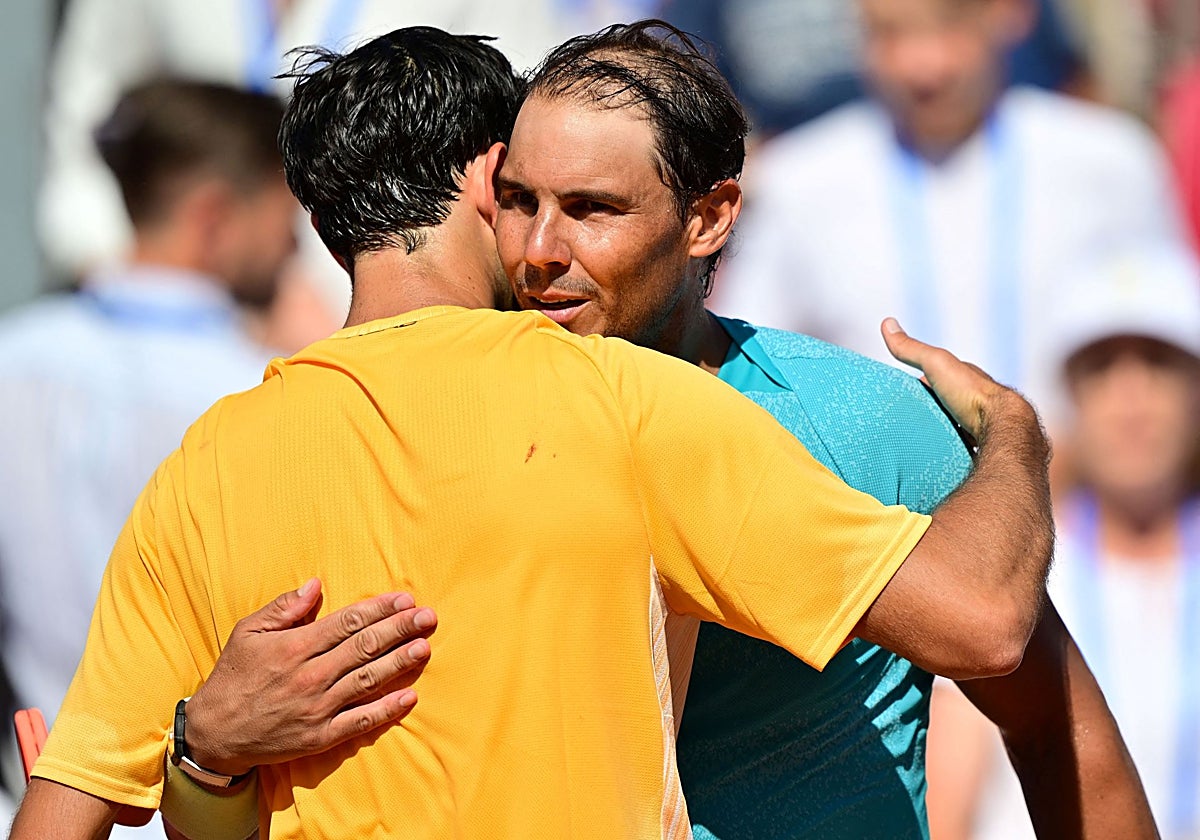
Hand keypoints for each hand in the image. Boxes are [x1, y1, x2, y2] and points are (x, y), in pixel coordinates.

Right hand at [185, 578, 436, 776]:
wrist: (214, 734)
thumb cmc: (233, 677)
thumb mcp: (248, 633)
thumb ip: (283, 608)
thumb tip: (316, 584)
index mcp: (294, 647)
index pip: (348, 622)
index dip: (380, 609)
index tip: (405, 600)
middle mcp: (310, 676)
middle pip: (365, 647)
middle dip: (400, 630)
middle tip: (429, 618)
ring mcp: (317, 708)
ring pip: (368, 680)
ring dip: (400, 663)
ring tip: (425, 647)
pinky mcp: (320, 736)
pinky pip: (360, 722)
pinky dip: (386, 710)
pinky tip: (409, 697)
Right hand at [881, 317, 1011, 441]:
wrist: (1000, 425)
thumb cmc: (970, 392)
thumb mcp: (935, 363)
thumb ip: (912, 349)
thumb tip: (887, 322)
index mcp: (962, 378)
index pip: (937, 376)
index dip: (920, 381)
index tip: (902, 390)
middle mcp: (971, 399)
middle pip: (944, 402)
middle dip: (929, 407)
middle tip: (906, 416)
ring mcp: (976, 422)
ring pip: (952, 424)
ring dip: (938, 429)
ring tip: (917, 438)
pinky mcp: (977, 444)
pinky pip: (958, 444)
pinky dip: (947, 446)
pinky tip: (935, 452)